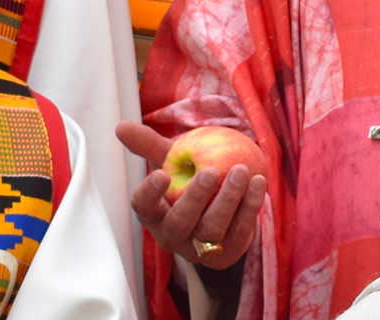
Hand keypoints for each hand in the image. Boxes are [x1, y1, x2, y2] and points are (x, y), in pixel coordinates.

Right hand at [117, 121, 265, 270]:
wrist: (222, 214)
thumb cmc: (187, 183)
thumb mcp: (169, 163)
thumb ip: (149, 146)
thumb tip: (121, 126)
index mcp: (154, 214)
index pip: (144, 207)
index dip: (150, 193)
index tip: (162, 174)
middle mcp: (173, 235)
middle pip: (180, 222)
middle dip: (195, 197)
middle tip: (211, 170)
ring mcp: (200, 247)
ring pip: (212, 229)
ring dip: (228, 200)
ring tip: (241, 170)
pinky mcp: (227, 252)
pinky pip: (239, 230)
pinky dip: (250, 206)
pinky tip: (258, 183)